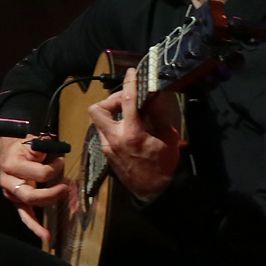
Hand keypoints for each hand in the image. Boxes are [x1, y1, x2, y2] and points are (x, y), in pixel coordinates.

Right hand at [0, 134, 66, 243]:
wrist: (6, 150)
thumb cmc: (21, 146)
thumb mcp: (30, 140)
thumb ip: (41, 146)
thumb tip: (51, 149)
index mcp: (12, 165)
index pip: (40, 173)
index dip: (55, 168)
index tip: (61, 160)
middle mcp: (8, 182)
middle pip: (31, 195)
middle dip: (52, 194)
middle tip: (66, 188)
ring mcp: (11, 194)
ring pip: (29, 207)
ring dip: (47, 205)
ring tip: (64, 206)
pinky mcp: (16, 201)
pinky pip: (25, 216)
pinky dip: (34, 226)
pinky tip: (45, 235)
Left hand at [83, 66, 181, 202]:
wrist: (153, 192)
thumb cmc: (164, 166)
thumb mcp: (168, 139)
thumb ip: (159, 117)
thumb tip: (154, 99)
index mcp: (131, 133)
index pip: (126, 100)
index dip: (129, 82)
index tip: (131, 73)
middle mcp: (113, 138)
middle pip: (97, 109)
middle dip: (110, 100)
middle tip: (127, 101)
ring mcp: (106, 147)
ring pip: (98, 121)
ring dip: (111, 113)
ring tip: (129, 113)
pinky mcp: (106, 153)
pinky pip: (104, 132)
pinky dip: (113, 125)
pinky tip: (128, 127)